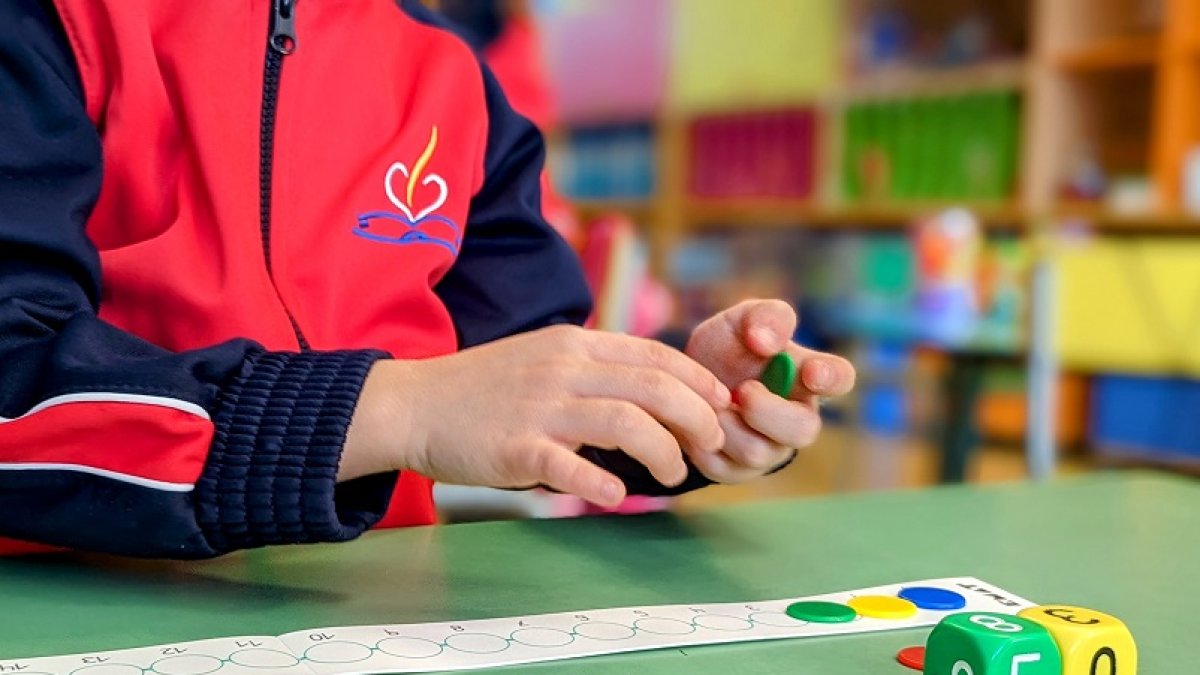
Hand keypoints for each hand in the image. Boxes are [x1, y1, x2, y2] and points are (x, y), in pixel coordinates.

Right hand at [341, 325, 730, 506]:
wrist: (414, 404)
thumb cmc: (482, 388)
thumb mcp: (542, 358)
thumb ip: (591, 368)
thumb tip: (648, 391)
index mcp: (573, 345)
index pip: (654, 354)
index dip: (698, 380)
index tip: (721, 404)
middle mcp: (563, 370)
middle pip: (652, 387)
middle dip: (696, 417)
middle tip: (710, 444)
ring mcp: (539, 408)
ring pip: (625, 422)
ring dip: (662, 452)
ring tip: (671, 476)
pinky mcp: (515, 447)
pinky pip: (569, 465)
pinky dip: (600, 484)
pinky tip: (616, 497)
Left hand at [685, 299, 855, 482]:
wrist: (686, 381)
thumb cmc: (728, 349)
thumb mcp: (740, 320)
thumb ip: (763, 317)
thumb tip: (768, 342)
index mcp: (808, 375)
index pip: (839, 378)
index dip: (831, 378)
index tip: (810, 371)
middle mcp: (797, 418)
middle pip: (803, 430)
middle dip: (767, 411)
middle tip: (742, 390)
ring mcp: (770, 449)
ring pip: (758, 453)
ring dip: (727, 425)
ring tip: (712, 403)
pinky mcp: (739, 470)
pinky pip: (723, 467)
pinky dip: (703, 443)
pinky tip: (698, 423)